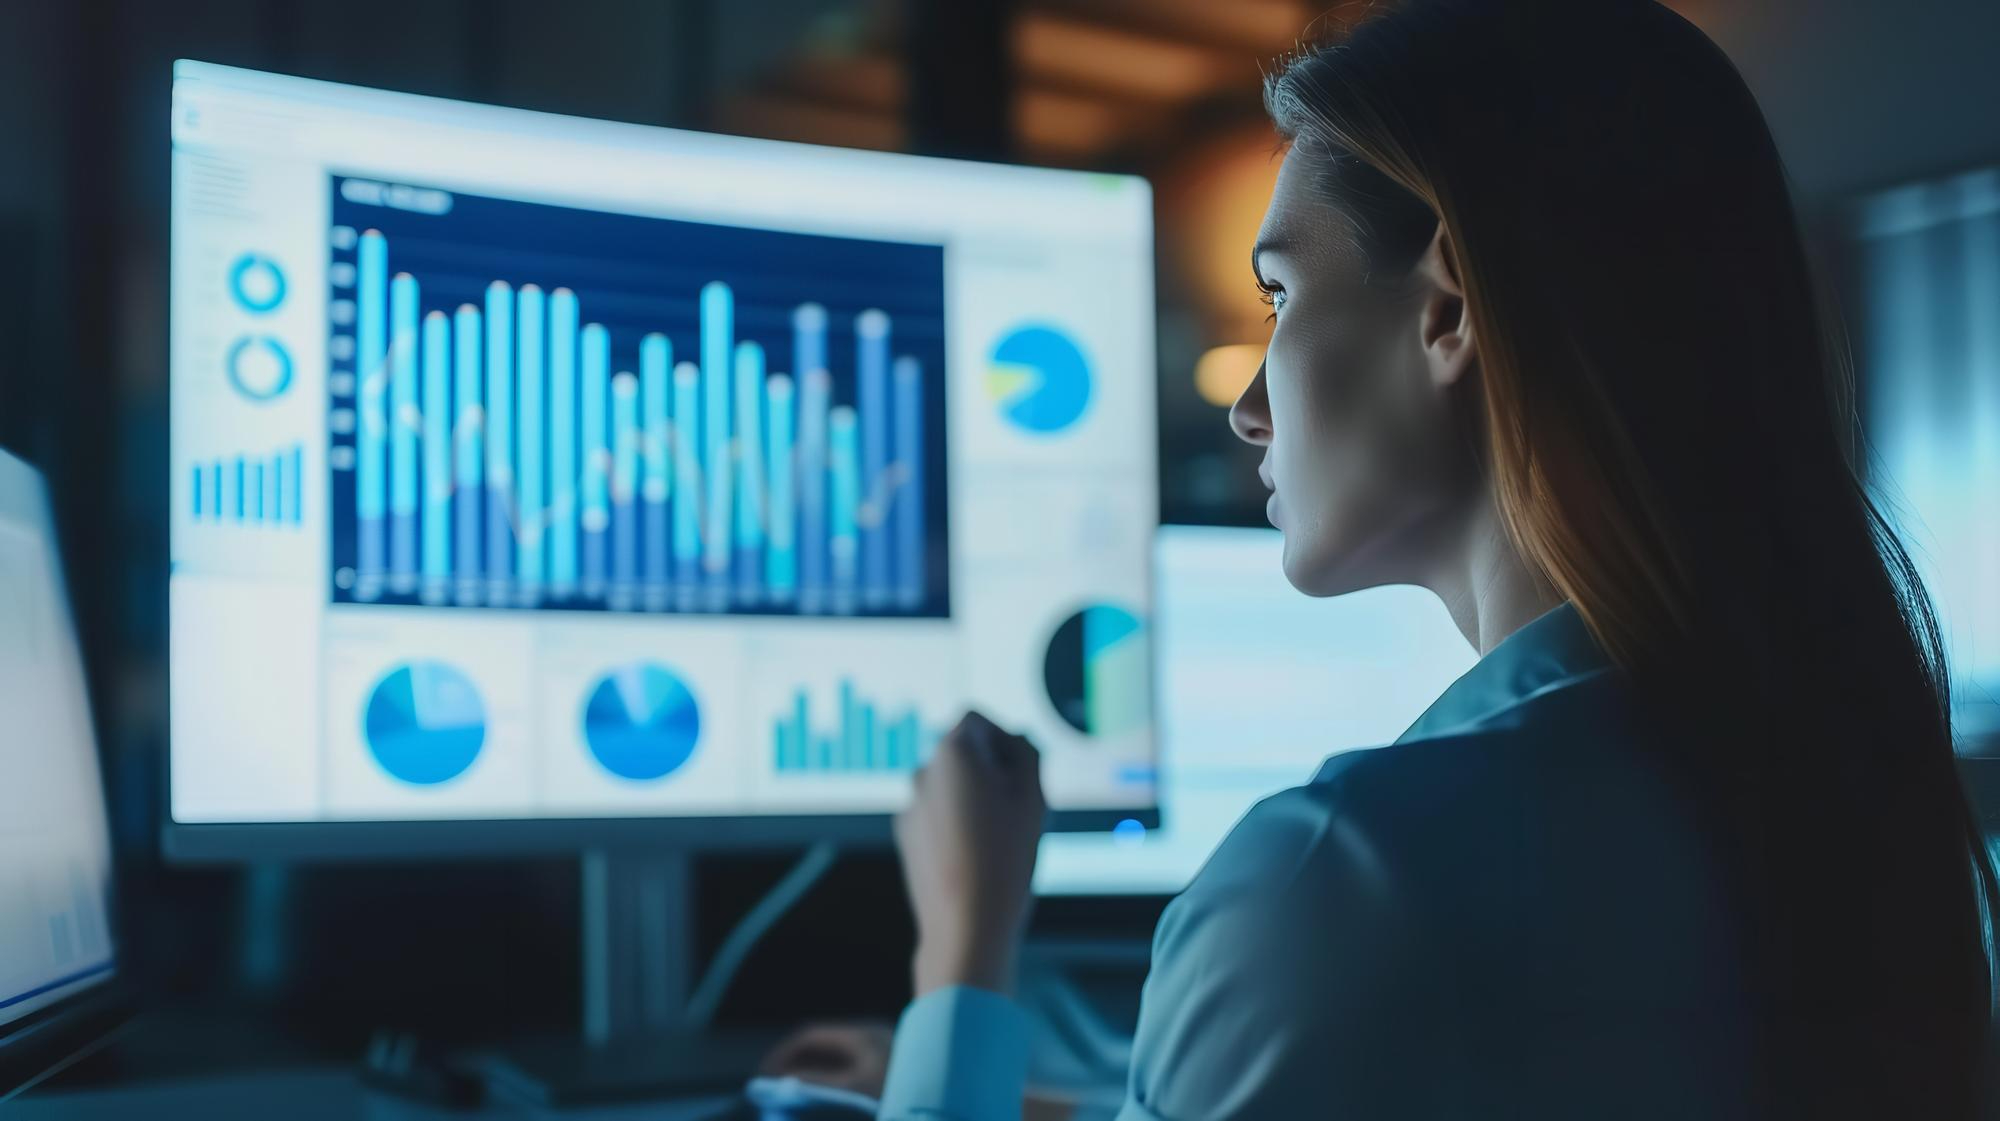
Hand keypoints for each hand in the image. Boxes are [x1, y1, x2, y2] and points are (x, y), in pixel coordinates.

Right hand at [760, 1021, 892, 1097]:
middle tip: (774, 1089)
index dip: (783, 1055)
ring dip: (812, 1075)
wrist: (948, 1101)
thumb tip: (782, 1084)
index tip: (764, 1077)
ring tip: (794, 1098)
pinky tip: (824, 1099)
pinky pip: (851, 1070)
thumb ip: (815, 1084)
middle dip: (795, 1065)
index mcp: (862, 1035)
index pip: (810, 1036)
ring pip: (836, 1059)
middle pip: (822, 1046)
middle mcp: (871, 1036)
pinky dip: (831, 1082)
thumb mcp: (853, 1091)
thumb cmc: (900, 1094)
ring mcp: (882, 1051)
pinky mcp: (890, 1068)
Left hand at [895, 710, 1046, 997]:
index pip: (978, 720)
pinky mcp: (907, 835)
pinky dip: (955, 824)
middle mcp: (923, 772)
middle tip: (1016, 811)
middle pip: (963, 753)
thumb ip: (1028, 754)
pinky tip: (975, 857)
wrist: (966, 926)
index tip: (1021, 778)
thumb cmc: (1005, 860)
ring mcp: (911, 805)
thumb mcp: (1034, 799)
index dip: (1005, 742)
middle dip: (990, 771)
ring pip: (951, 787)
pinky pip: (938, 815)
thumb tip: (1016, 738)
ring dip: (973, 799)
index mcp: (952, 753)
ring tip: (997, 840)